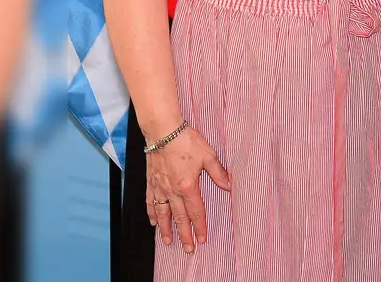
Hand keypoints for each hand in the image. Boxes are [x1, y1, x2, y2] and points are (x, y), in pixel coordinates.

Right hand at [145, 123, 231, 253]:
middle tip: (188, 249)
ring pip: (163, 214)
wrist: (163, 131)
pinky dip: (152, 213)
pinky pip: (151, 202)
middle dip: (184, 235)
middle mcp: (172, 190)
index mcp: (188, 185)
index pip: (196, 211)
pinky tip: (153, 222)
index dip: (200, 226)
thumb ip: (219, 173)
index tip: (202, 238)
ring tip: (169, 242)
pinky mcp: (151, 182)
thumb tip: (229, 186)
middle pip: (179, 218)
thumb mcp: (208, 155)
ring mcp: (160, 187)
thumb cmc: (186, 141)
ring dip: (166, 229)